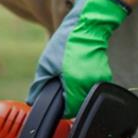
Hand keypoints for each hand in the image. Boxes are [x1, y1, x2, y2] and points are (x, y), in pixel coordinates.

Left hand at [27, 0, 129, 117]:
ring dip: (77, 93)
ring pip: (85, 97)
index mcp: (75, 84)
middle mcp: (89, 85)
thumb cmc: (67, 42)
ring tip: (69, 77)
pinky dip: (84, 85)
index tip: (55, 100)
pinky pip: (92, 88)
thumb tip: (33, 100)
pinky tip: (78, 73)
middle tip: (61, 86)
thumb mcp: (46, 64)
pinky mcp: (105, 76)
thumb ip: (39, 85)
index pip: (68, 110)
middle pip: (78, 105)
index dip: (60, 108)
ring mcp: (100, 81)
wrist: (87, 27)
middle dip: (68, 100)